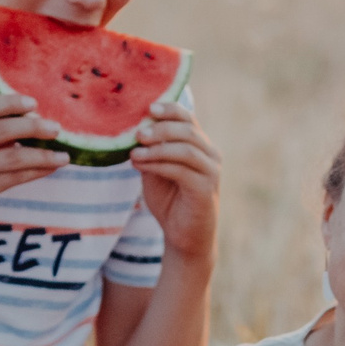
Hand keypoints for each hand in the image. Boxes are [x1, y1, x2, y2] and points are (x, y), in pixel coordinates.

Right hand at [0, 93, 70, 243]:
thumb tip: (20, 129)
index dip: (11, 103)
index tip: (33, 103)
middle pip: (2, 129)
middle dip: (33, 126)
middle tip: (56, 127)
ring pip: (13, 156)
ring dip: (42, 154)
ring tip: (64, 154)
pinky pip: (14, 178)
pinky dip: (36, 171)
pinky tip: (50, 168)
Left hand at [128, 100, 220, 261]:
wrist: (183, 237)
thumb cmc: (170, 202)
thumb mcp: (155, 171)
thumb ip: (150, 151)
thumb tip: (134, 130)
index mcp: (200, 146)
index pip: (188, 119)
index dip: (170, 109)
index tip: (148, 107)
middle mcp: (210, 155)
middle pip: (189, 130)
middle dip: (161, 127)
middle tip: (138, 133)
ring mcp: (211, 172)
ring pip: (186, 149)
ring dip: (157, 148)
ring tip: (135, 152)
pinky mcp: (205, 190)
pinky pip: (181, 170)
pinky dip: (158, 165)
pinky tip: (140, 165)